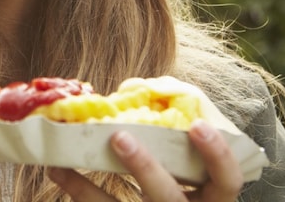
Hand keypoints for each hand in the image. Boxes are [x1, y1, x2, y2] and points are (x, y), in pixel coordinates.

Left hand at [48, 120, 243, 200]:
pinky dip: (78, 191)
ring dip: (92, 189)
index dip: (218, 157)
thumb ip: (179, 147)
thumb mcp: (194, 176)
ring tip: (65, 162)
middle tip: (120, 137)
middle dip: (145, 169)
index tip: (197, 126)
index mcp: (212, 201)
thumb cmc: (187, 191)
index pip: (228, 183)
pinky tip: (56, 171)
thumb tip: (141, 92)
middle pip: (169, 199)